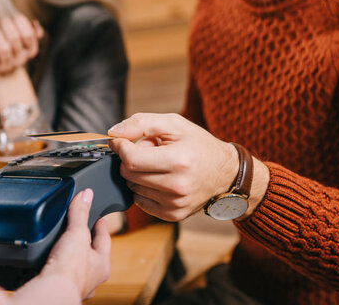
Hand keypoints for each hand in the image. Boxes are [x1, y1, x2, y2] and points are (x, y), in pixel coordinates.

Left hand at [0, 14, 42, 75]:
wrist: (4, 73)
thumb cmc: (14, 50)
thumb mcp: (26, 42)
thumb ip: (33, 32)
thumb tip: (35, 23)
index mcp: (31, 50)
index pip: (28, 34)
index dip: (21, 22)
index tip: (16, 17)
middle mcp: (21, 58)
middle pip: (14, 38)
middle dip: (7, 25)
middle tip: (4, 21)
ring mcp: (8, 64)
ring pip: (3, 48)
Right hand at [40, 189, 110, 298]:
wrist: (49, 292)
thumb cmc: (70, 268)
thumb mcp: (77, 233)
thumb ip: (80, 213)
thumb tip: (86, 194)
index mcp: (102, 265)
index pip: (104, 239)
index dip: (100, 226)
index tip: (98, 216)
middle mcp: (92, 278)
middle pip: (92, 254)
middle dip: (87, 242)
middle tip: (81, 229)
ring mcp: (76, 285)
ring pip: (78, 266)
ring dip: (73, 256)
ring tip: (66, 245)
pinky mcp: (60, 287)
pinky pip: (62, 273)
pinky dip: (59, 266)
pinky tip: (53, 262)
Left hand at [108, 113, 239, 221]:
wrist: (225, 173)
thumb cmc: (198, 145)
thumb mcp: (174, 124)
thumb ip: (141, 123)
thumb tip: (114, 133)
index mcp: (179, 160)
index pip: (131, 159)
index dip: (120, 147)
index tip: (120, 141)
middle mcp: (178, 186)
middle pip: (129, 174)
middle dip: (130, 159)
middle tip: (147, 150)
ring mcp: (175, 204)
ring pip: (133, 187)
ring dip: (137, 174)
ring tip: (157, 165)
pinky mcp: (173, 215)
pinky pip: (140, 201)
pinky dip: (142, 188)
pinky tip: (158, 179)